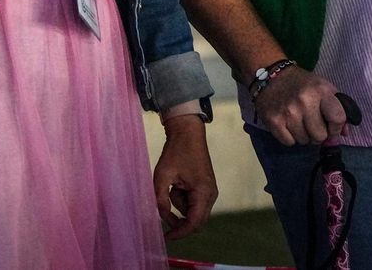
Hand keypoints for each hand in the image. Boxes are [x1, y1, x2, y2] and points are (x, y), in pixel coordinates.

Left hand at [154, 114, 216, 239]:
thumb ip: (160, 199)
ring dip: (178, 204)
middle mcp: (211, 195)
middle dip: (178, 219)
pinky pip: (193, 203)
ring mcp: (210, 192)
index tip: (165, 238)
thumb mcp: (162, 175)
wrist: (187, 133)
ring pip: (192, 212)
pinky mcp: (206, 189)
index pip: (193, 223)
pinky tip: (177, 182)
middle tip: (162, 209)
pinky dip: (182, 198)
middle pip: (195, 222)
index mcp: (203, 193)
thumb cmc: (176, 152)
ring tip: (172, 183)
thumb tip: (161, 216)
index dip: (179, 233)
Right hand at [254, 66, 348, 145]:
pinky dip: (289, 138)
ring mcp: (288, 112)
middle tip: (311, 125)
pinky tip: (287, 125)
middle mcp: (305, 102)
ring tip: (298, 123)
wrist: (269, 74)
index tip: (331, 128)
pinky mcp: (274, 121)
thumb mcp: (322, 87)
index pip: (338, 118)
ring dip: (303, 136)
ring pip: (304, 141)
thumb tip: (345, 133)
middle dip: (317, 134)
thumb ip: (338, 108)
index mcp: (320, 91)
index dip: (336, 128)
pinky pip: (289, 142)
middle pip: (320, 136)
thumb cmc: (300, 82)